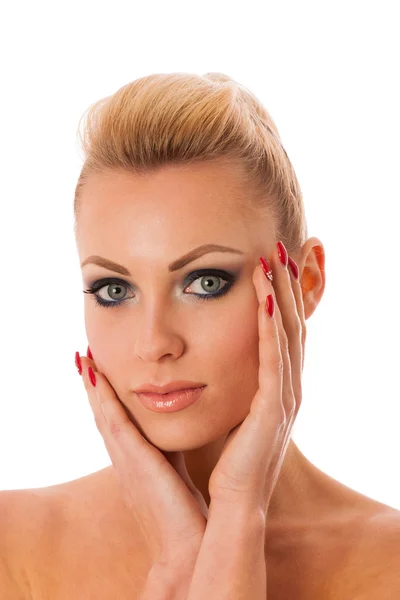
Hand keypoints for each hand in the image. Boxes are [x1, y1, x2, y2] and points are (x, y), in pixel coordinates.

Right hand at [77, 353, 207, 565]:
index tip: (101, 369)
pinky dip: (104, 398)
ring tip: (85, 357)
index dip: (106, 396)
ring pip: (103, 414)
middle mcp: (123, 459)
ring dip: (93, 385)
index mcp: (133, 462)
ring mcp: (124, 460)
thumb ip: (173, 451)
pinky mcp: (133, 461)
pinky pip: (114, 422)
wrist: (186, 547)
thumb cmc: (184, 513)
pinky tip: (97, 376)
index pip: (116, 422)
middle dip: (94, 385)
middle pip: (102, 414)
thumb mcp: (176, 473)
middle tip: (85, 355)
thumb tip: (181, 432)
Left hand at [208, 243, 305, 514]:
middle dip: (284, 285)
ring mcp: (283, 398)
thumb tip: (202, 361)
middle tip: (278, 248)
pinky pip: (274, 358)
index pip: (278, 333)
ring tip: (273, 258)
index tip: (265, 263)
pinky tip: (264, 296)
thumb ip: (223, 385)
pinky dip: (270, 325)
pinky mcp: (273, 409)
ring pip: (285, 333)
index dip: (276, 297)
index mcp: (272, 390)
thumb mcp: (226, 414)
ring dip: (280, 294)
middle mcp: (285, 389)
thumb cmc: (220, 465)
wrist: (226, 511)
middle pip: (288, 325)